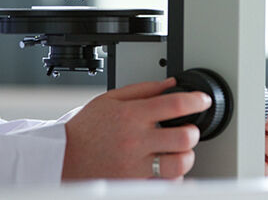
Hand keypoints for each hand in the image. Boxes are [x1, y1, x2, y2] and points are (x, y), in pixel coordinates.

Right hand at [62, 78, 210, 179]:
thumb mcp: (110, 99)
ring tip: (179, 151)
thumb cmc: (86, 129)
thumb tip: (170, 83)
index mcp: (131, 115)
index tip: (202, 100)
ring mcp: (136, 165)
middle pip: (183, 137)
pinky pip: (166, 184)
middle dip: (192, 131)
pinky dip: (172, 177)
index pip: (173, 105)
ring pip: (179, 164)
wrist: (64, 158)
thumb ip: (143, 89)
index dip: (195, 100)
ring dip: (186, 156)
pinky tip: (165, 167)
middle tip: (189, 129)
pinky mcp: (135, 183)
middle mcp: (135, 140)